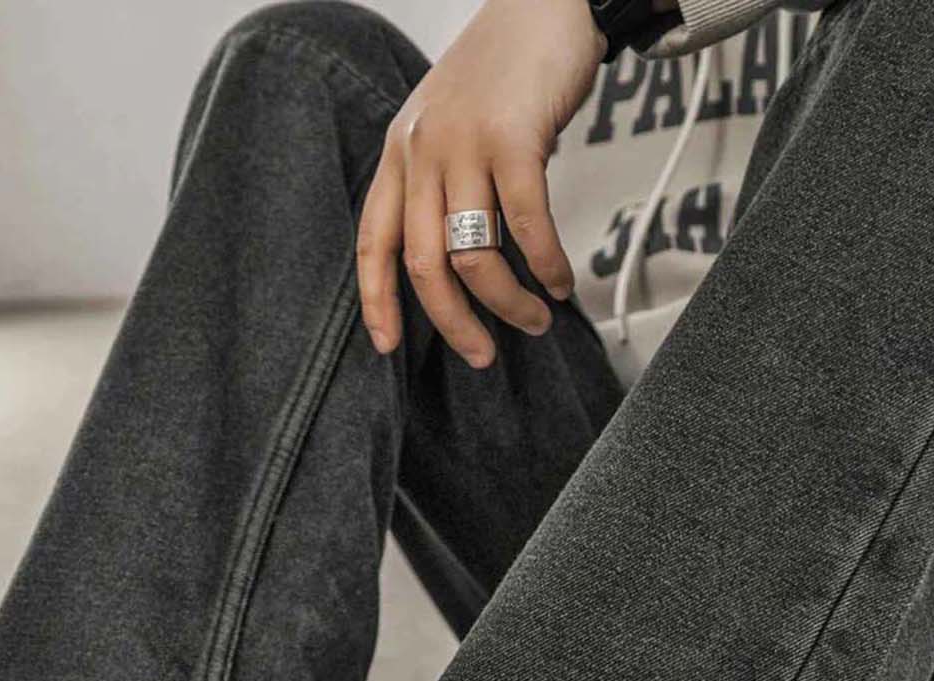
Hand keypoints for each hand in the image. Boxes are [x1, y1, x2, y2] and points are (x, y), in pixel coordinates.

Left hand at [357, 0, 606, 368]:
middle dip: (454, 324)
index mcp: (400, 153)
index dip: (376, 301)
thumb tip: (463, 262)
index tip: (388, 348)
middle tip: (482, 356)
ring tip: (536, 319)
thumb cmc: (505, 71)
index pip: (373, 241)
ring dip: (507, 303)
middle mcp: (422, 151)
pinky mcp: (513, 137)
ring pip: (473, 255)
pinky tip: (560, 282)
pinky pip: (526, 224)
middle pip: (423, 265)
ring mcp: (465, 144)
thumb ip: (443, 184)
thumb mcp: (450, 126)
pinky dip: (545, 265)